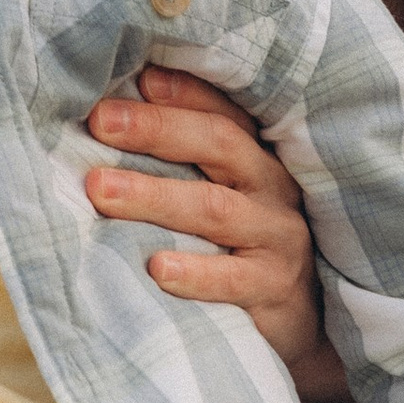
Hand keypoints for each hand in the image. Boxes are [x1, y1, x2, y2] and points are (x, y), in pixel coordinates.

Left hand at [83, 66, 357, 402]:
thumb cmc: (237, 249)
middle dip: (155, 129)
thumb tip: (100, 119)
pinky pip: (235, 280)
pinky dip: (196, 273)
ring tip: (101, 190)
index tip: (133, 76)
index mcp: (255, 156)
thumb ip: (179, 163)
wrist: (303, 326)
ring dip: (155, 195)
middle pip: (218, 144)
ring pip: (216, 208)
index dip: (180, 90)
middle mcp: (272, 187)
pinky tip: (156, 268)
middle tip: (100, 121)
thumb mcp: (218, 197)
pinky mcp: (275, 290)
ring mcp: (278, 238)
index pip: (221, 109)